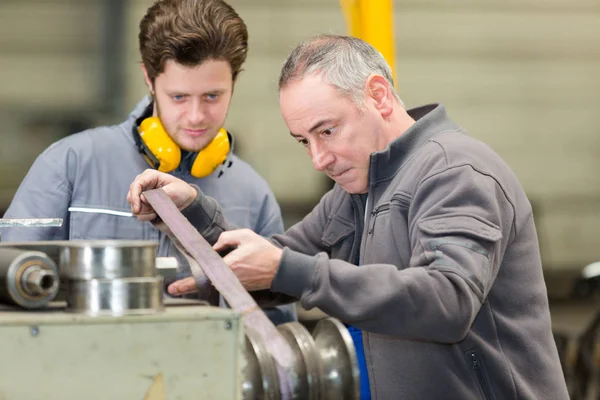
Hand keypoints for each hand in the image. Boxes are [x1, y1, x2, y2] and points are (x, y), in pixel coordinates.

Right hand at [127, 169, 196, 220]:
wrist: (187, 201)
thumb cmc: (181, 191)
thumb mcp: (173, 191)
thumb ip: (158, 195)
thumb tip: (142, 199)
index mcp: (150, 176)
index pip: (136, 185)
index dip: (134, 196)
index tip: (137, 208)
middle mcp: (143, 185)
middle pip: (131, 197)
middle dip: (142, 206)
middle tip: (155, 209)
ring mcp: (142, 196)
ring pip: (135, 207)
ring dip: (146, 212)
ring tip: (158, 210)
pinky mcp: (143, 205)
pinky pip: (140, 214)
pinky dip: (147, 216)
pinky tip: (156, 213)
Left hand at [167, 229, 282, 294]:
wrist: (281, 269)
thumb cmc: (264, 252)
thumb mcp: (246, 236)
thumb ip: (226, 238)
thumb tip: (214, 247)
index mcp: (230, 265)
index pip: (205, 274)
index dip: (188, 282)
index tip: (174, 287)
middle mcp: (230, 278)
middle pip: (205, 282)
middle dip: (188, 285)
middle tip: (172, 289)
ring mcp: (234, 284)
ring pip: (213, 282)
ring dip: (200, 282)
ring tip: (182, 286)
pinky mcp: (238, 287)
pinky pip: (222, 283)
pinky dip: (214, 281)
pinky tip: (206, 279)